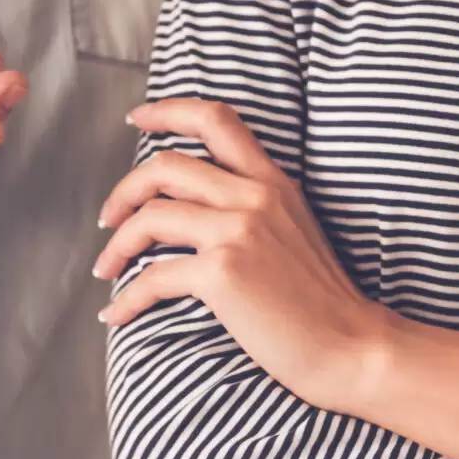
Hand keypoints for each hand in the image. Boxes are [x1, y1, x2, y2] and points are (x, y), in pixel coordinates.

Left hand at [93, 97, 388, 414]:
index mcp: (273, 182)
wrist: (352, 347)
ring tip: (106, 269)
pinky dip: (127, 298)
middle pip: (165, 166)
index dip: (168, 111)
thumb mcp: (296, 230)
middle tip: (109, 218)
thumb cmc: (323, 302)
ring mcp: (237, 232)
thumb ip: (256, 208)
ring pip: (150, 217)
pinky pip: (153, 277)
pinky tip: (117, 314)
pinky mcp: (222, 273)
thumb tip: (200, 209)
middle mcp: (253, 196)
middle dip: (124, 190)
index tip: (136, 119)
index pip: (217, 120)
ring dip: (117, 245)